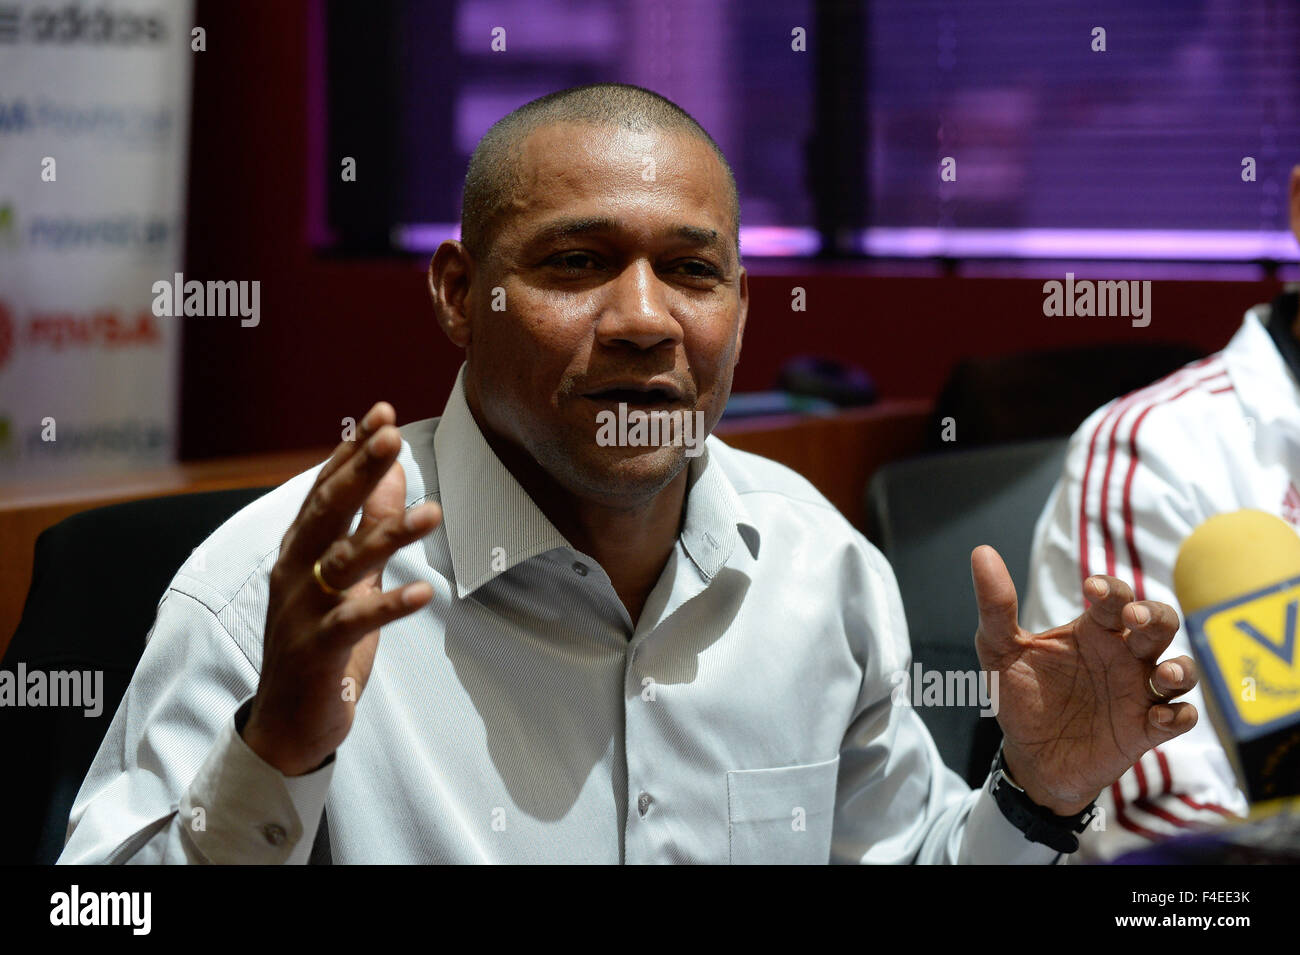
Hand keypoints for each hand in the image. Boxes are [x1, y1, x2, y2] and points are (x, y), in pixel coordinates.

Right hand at [243, 402, 441, 775]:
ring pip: (344, 564)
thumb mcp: (351, 578)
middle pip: (326, 513)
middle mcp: (294, 574)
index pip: (324, 490)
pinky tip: (424, 592)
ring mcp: (301, 612)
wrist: (288, 722)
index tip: (382, 413)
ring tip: (432, 512)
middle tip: (391, 435)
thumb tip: (394, 473)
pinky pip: (354, 622)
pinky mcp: (317, 650)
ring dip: (388, 535)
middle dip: (359, 472)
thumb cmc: (322, 643)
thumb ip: (369, 526)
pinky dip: (389, 606)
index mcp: (299, 552)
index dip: (352, 452)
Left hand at [971, 545, 1197, 815]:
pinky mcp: (1145, 730)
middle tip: (1134, 617)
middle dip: (1155, 616)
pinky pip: (1180, 718)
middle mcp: (1123, 656)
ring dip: (1180, 669)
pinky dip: (1179, 716)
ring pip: (1181, 670)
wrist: (1029, 756)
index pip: (1114, 598)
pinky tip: (1159, 718)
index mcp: (1093, 631)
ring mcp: (1138, 692)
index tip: (1092, 589)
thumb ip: (995, 606)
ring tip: (1161, 674)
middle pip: (1159, 623)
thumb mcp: (999, 651)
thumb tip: (981, 552)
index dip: (1110, 588)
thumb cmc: (1020, 696)